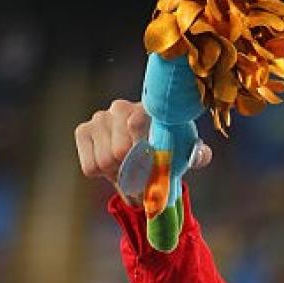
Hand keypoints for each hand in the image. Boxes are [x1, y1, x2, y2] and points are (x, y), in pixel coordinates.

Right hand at [74, 98, 211, 188]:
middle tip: (143, 174)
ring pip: (105, 162)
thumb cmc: (166, 151)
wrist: (142, 153)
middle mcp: (120, 108)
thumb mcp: (185, 154)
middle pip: (119, 152)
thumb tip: (200, 154)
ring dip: (119, 174)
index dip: (143, 151)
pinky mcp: (83, 131)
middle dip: (132, 171)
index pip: (137, 124)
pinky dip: (103, 175)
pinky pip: (91, 166)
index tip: (151, 164)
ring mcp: (99, 118)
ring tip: (130, 169)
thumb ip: (197, 155)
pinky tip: (113, 167)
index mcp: (147, 110)